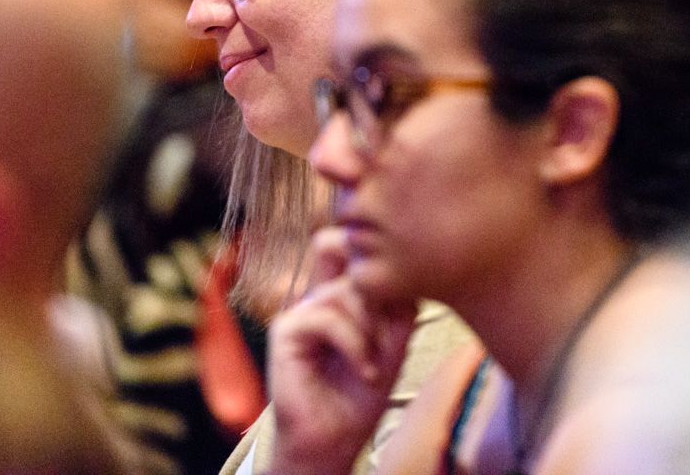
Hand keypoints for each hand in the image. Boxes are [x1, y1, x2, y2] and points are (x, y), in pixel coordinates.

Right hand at [268, 227, 416, 474]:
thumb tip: (404, 269)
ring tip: (376, 362)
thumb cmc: (360, 397)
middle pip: (343, 248)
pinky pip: (327, 317)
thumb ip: (398, 304)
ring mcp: (301, 310)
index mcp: (342, 295)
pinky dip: (354, 344)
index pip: (354, 248)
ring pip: (345, 290)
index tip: (403, 299)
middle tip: (390, 327)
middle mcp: (319, 295)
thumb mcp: (393, 344)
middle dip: (377, 287)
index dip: (380, 259)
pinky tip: (365, 371)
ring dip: (371, 328)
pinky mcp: (286, 329)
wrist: (334, 441)